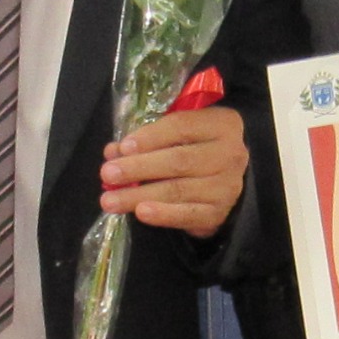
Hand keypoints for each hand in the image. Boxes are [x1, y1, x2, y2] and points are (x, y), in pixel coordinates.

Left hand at [102, 103, 247, 234]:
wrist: (225, 183)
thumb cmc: (196, 149)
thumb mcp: (177, 135)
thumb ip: (148, 139)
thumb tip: (113, 152)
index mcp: (221, 124)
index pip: (182, 126)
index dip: (150, 137)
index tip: (123, 147)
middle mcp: (230, 154)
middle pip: (178, 160)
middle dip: (138, 168)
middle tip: (108, 174)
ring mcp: (226, 186)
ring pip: (178, 189)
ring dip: (139, 195)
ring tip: (110, 200)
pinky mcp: (219, 212)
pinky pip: (188, 215)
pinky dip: (163, 214)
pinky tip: (141, 213)